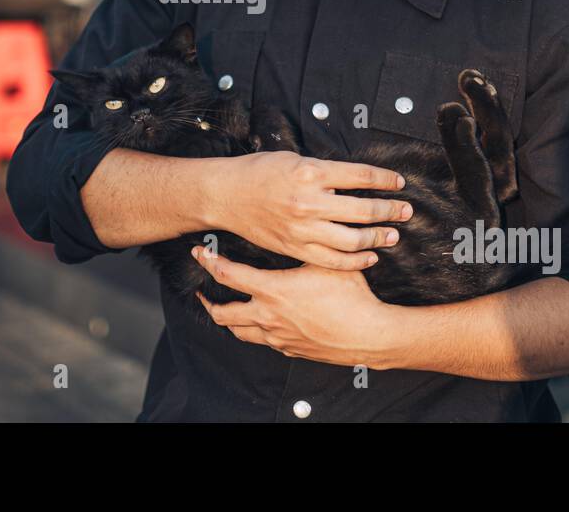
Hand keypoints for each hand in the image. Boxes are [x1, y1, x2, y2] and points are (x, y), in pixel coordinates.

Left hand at [191, 245, 399, 367]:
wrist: (369, 335)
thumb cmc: (351, 297)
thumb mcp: (327, 263)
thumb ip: (310, 245)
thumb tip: (307, 220)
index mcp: (273, 291)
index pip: (227, 275)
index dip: (208, 262)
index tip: (198, 253)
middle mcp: (268, 316)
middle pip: (222, 312)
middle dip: (207, 300)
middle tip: (202, 291)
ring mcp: (278, 336)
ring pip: (239, 332)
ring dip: (228, 319)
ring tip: (225, 308)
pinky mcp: (290, 350)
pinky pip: (263, 341)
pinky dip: (254, 331)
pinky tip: (261, 321)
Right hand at [203, 151, 411, 269]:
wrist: (225, 195)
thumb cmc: (258, 172)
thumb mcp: (294, 159)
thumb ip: (325, 172)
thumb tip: (356, 180)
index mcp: (311, 172)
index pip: (361, 176)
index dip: (385, 180)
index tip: (399, 182)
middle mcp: (309, 201)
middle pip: (363, 210)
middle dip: (390, 210)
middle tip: (405, 211)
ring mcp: (302, 228)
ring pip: (352, 239)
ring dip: (378, 237)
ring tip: (392, 235)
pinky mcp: (294, 248)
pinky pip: (332, 260)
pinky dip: (355, 260)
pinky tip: (369, 256)